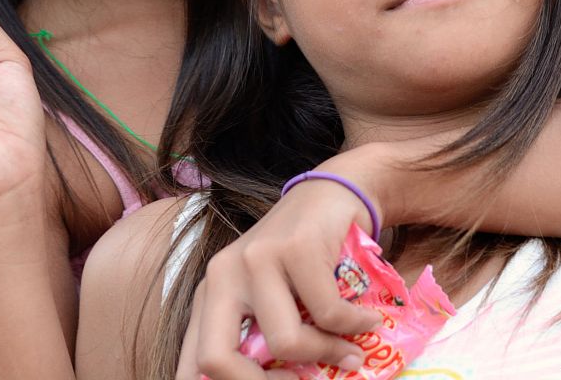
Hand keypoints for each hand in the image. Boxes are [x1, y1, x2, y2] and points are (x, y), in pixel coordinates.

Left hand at [176, 177, 381, 379]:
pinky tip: (367, 320)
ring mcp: (257, 257)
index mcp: (209, 296)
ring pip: (284, 342)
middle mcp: (222, 274)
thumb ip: (260, 340)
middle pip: (216, 362)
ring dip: (327, 355)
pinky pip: (328, 313)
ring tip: (350, 351)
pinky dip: (355, 325)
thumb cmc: (300, 258)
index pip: (193, 365)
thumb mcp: (271, 302)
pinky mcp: (295, 246)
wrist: (331, 196)